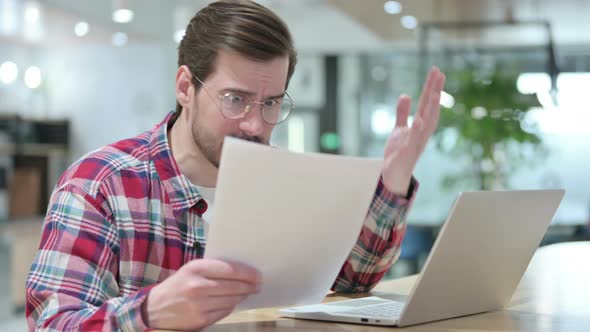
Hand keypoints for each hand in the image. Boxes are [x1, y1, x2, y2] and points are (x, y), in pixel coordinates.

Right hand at [142, 259, 261, 329]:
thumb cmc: (178, 285)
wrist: (154, 308)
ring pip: (232, 300)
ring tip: (247, 292)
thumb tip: (243, 271)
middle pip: (235, 286)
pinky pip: (225, 311)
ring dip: (242, 296)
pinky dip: (231, 306)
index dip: (248, 272)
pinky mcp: (201, 319)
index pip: (231, 269)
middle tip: (258, 284)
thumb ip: (214, 268)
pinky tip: (233, 302)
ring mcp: (200, 304)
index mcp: (197, 268)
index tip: (258, 274)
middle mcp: (198, 286)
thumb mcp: (191, 269)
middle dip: (250, 285)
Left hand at [381, 67, 445, 194]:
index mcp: (420, 126)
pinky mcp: (408, 152)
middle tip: (439, 73)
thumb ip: (402, 113)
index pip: (427, 103)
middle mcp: (423, 132)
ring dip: (432, 109)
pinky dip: (417, 130)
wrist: (393, 175)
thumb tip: (405, 95)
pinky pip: (414, 140)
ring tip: (435, 93)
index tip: (436, 71)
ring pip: (427, 123)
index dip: (431, 87)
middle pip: (430, 109)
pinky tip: (419, 119)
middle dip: (435, 91)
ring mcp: (417, 142)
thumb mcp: (399, 129)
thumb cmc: (398, 153)